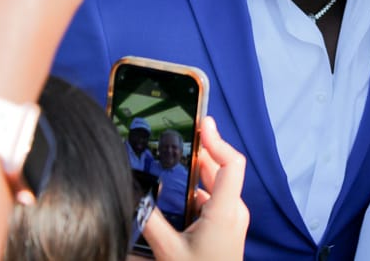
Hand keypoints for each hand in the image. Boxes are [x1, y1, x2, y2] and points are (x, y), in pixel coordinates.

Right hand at [143, 117, 248, 260]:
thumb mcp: (168, 251)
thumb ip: (150, 221)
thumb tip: (134, 197)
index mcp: (225, 212)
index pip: (231, 163)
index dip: (218, 139)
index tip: (204, 122)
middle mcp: (234, 211)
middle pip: (221, 170)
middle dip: (200, 153)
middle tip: (178, 139)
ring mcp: (233, 219)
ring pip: (217, 185)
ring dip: (198, 173)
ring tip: (175, 163)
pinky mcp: (228, 226)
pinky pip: (215, 199)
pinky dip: (199, 190)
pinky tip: (180, 194)